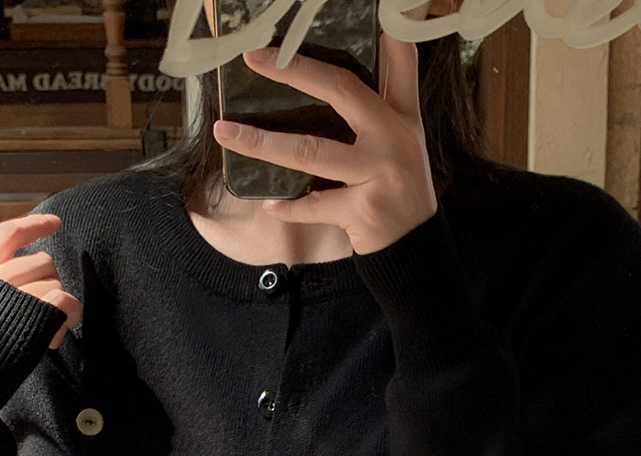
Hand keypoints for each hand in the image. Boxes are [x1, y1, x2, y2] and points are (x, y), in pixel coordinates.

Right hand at [0, 213, 81, 348]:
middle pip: (41, 261)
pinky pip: (66, 301)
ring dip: (59, 307)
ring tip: (46, 334)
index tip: (55, 223)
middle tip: (44, 318)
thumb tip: (29, 283)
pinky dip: (68, 317)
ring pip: (55, 282)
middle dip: (50, 286)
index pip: (5, 234)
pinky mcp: (33, 312)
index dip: (34, 225)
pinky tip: (55, 338)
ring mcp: (11, 293)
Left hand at [212, 34, 437, 255]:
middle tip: (253, 57)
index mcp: (400, 115)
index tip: (356, 8)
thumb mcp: (406, 135)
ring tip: (225, 132)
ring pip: (311, 152)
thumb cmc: (397, 185)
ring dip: (262, 143)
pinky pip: (314, 205)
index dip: (382, 28)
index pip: (396, 58)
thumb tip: (383, 33)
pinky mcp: (363, 211)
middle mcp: (393, 139)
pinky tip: (268, 203)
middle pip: (340, 92)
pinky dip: (289, 207)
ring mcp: (379, 176)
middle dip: (293, 71)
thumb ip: (393, 89)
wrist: (415, 247)